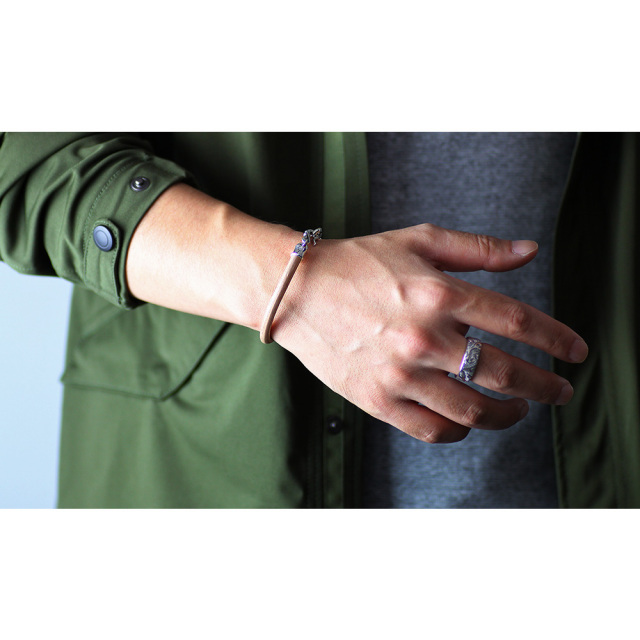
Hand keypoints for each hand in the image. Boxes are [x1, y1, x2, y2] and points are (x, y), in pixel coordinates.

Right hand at [274, 223, 588, 442]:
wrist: (297, 291)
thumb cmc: (358, 262)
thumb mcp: (418, 240)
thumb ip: (478, 249)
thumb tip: (529, 251)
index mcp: (440, 293)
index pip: (520, 323)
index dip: (558, 341)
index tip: (576, 353)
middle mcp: (425, 337)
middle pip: (505, 374)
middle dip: (545, 387)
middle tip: (559, 392)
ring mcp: (400, 374)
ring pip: (473, 410)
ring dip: (508, 415)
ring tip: (518, 410)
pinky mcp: (377, 400)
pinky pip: (432, 429)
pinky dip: (460, 430)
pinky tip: (468, 420)